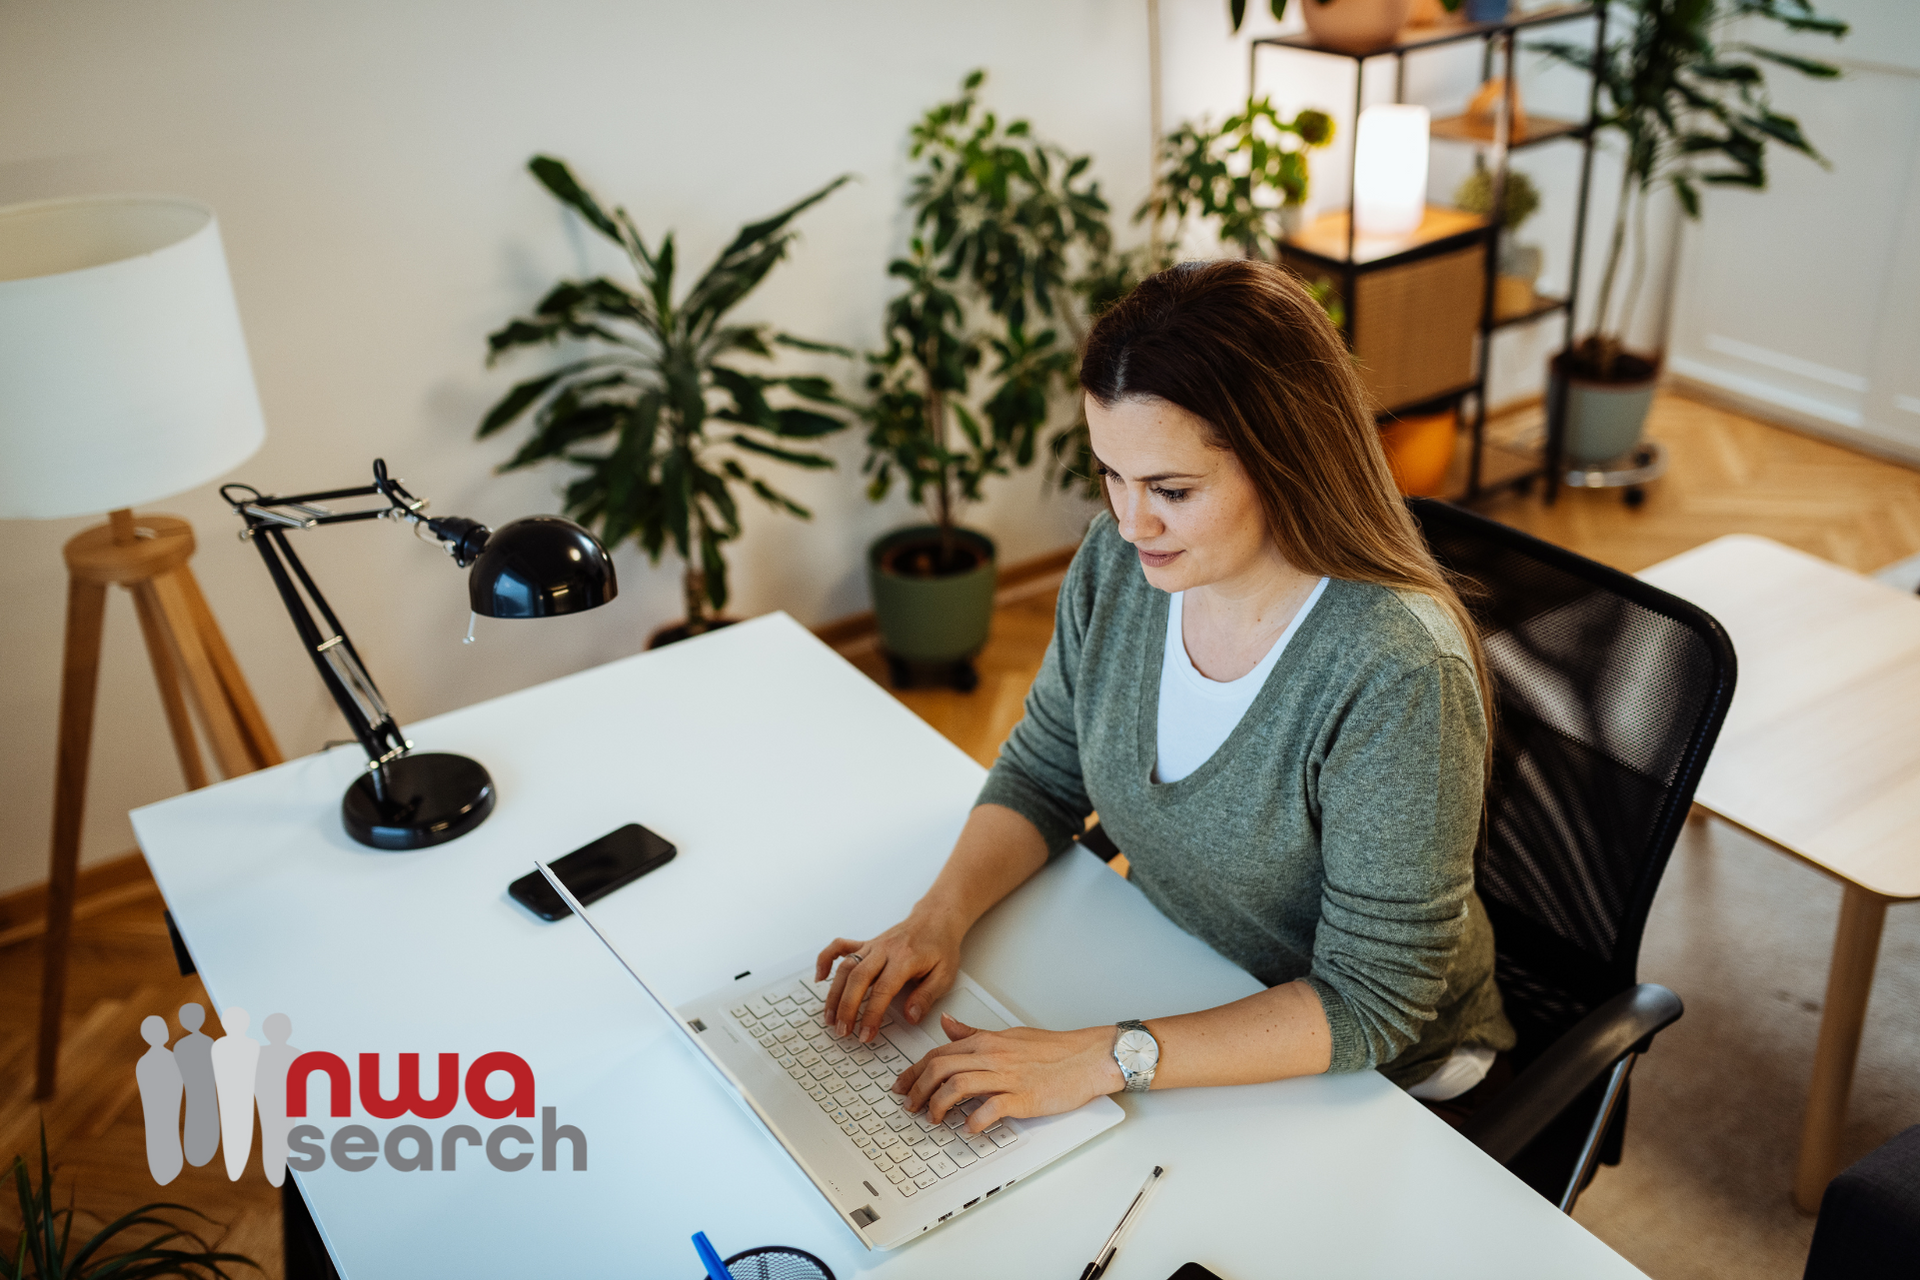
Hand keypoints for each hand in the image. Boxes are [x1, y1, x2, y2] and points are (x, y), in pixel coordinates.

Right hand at [814, 909, 964, 1043]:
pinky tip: (820, 977)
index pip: (882, 990)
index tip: (866, 1034)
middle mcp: (884, 950)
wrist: (936, 918)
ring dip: (834, 993)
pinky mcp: (866, 943)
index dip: (871, 1015)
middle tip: (843, 1030)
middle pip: (858, 979)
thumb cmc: (941, 946)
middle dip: (846, 1008)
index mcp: (905, 958)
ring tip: (830, 1017)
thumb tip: (910, 1017)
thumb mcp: (945, 974)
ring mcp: (873, 945)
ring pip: (845, 967)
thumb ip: (927, 996)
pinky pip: (839, 947)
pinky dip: (826, 960)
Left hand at [892, 1014, 1123, 1132]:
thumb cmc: (1052, 1049)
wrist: (1087, 1057)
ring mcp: (1007, 1078)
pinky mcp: (1022, 1098)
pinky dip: (974, 1121)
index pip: (938, 1053)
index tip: (901, 1085)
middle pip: (940, 1069)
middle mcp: (992, 1057)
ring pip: (957, 1087)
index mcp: (987, 1042)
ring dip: (937, 1106)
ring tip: (933, 1119)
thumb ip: (974, 1033)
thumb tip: (947, 1023)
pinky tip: (968, 1129)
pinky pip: (990, 1109)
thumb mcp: (1008, 1034)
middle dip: (917, 1090)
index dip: (913, 1071)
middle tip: (909, 1106)